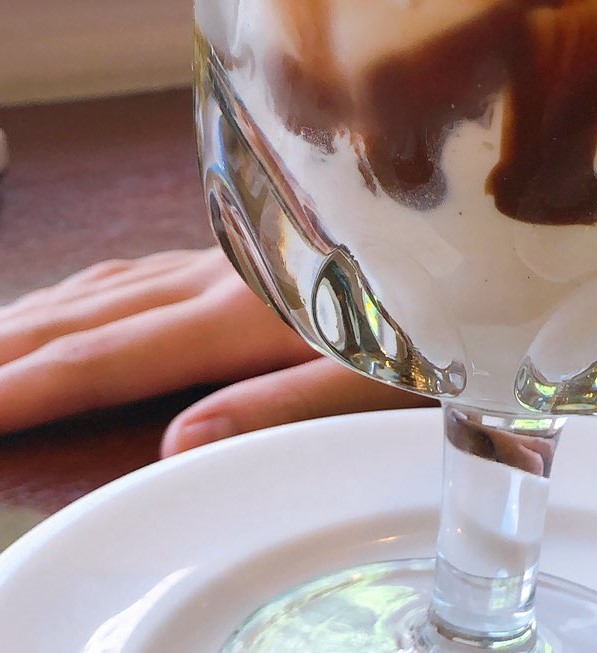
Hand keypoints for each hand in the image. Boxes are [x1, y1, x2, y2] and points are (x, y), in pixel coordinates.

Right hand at [0, 248, 412, 452]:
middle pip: (87, 317)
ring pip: (105, 287)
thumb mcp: (372, 374)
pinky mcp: (242, 251)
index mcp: (240, 313)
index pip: (110, 358)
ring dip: (34, 318)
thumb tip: (173, 444)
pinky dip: (84, 292)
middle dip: (8, 351)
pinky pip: (137, 271)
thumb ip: (276, 404)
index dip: (27, 388)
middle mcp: (218, 276)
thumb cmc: (434, 314)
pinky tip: (74, 299)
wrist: (473, 228)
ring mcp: (226, 257)